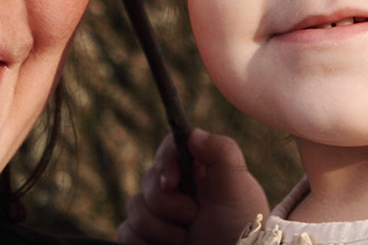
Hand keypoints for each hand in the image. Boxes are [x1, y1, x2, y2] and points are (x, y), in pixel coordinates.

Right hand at [117, 129, 269, 244]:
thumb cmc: (241, 230)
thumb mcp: (238, 189)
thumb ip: (222, 152)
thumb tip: (193, 134)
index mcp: (199, 173)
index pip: (170, 149)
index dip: (165, 162)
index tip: (172, 183)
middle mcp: (178, 192)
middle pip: (148, 180)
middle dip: (167, 205)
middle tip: (193, 219)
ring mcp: (160, 217)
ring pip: (134, 208)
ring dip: (160, 229)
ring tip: (186, 241)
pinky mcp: (147, 239)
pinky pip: (126, 232)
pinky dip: (144, 242)